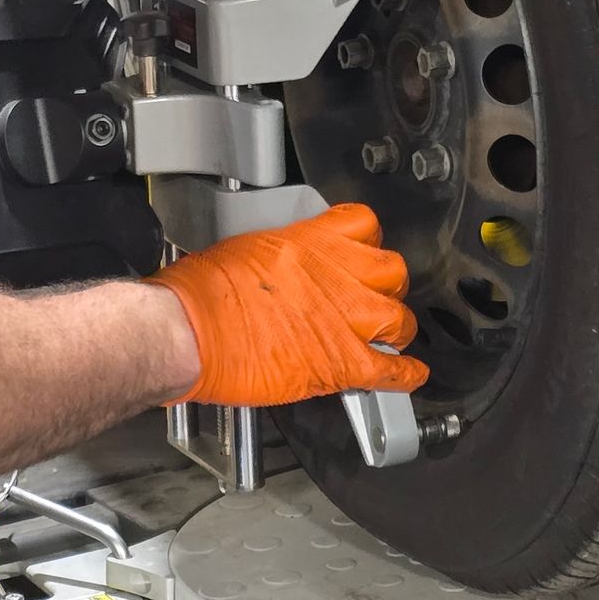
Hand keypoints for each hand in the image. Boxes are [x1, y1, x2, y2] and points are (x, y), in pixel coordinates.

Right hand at [147, 205, 428, 408]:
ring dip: (396, 328)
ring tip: (389, 335)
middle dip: (386, 285)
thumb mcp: (243, 248)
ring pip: (399, 318)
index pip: (363, 224)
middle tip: (375, 295)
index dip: (367, 242)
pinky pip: (391, 370)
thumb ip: (279, 257)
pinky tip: (410, 374)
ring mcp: (342, 320)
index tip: (363, 253)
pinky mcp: (339, 363)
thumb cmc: (200, 294)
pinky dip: (405, 375)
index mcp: (308, 241)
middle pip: (390, 270)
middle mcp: (334, 275)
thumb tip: (285, 269)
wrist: (188, 332)